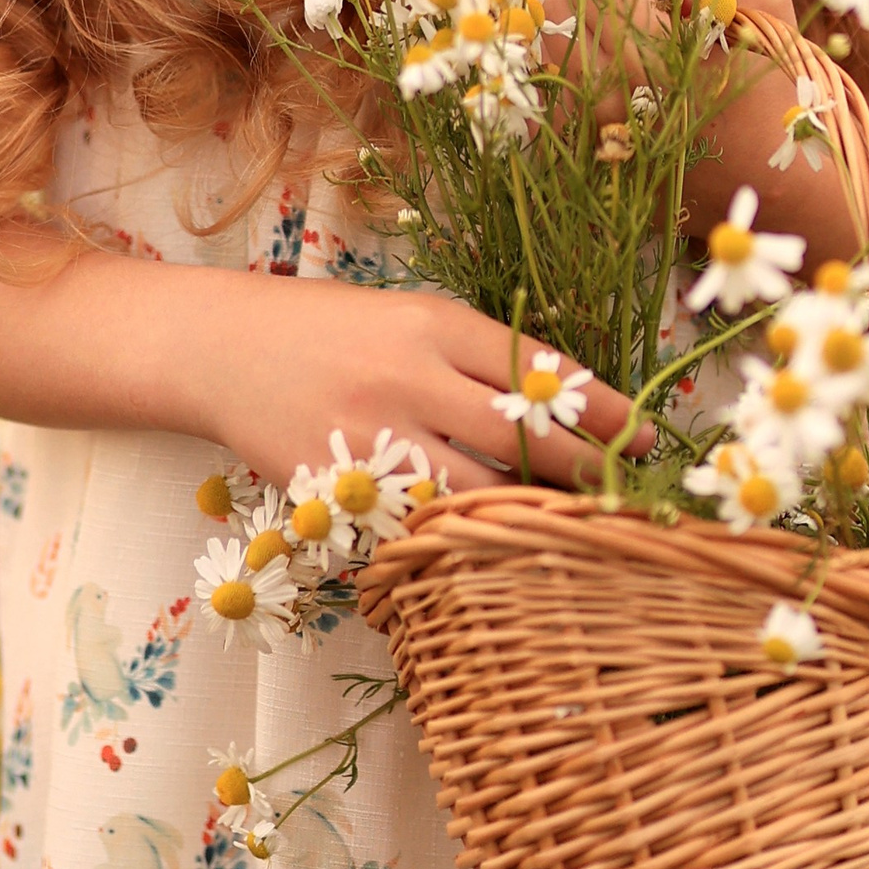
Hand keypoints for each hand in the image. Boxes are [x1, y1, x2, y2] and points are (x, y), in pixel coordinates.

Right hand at [176, 273, 652, 497]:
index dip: (604, 409)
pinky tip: (488, 553)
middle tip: (627, 489)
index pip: (541, 371)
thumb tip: (564, 400)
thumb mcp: (410, 315)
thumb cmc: (329, 327)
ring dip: (531, 515)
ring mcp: (372, 439)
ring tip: (573, 529)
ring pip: (478, 494)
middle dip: (588, 470)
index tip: (647, 434)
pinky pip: (414, 529)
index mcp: (435, 324)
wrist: (222, 348)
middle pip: (524, 438)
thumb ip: (476, 353)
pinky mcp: (339, 490)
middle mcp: (410, 379)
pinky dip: (456, 543)